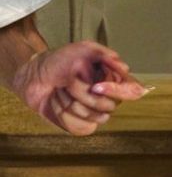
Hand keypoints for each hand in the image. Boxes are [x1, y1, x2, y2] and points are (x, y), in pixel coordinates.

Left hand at [11, 42, 149, 136]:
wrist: (33, 77)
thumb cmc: (58, 61)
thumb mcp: (83, 49)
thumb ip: (106, 55)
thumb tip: (125, 68)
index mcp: (113, 77)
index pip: (132, 91)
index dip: (116, 91)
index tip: (95, 87)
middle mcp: (108, 96)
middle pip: (109, 106)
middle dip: (83, 94)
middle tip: (68, 81)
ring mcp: (95, 112)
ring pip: (94, 118)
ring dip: (71, 102)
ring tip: (61, 90)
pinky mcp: (81, 124)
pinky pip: (81, 127)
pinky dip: (64, 115)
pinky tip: (57, 102)